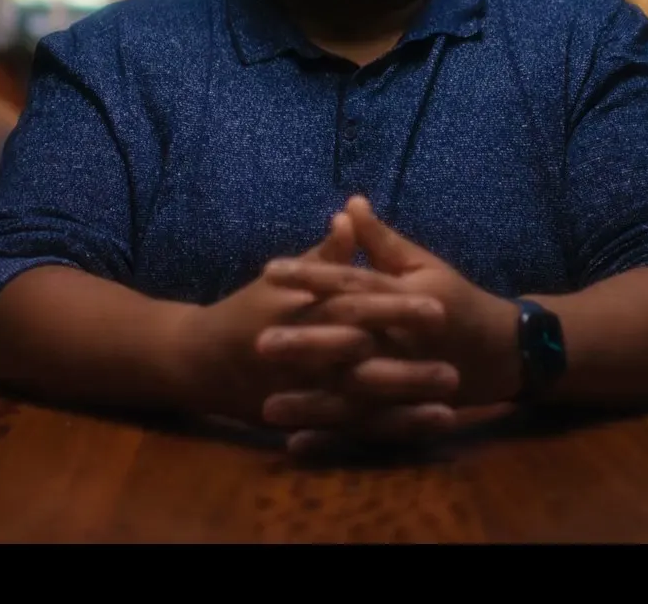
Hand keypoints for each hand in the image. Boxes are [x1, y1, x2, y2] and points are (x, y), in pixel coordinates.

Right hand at [175, 212, 447, 428]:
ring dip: (401, 406)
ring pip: (355, 402)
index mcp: (299, 309)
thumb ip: (324, 254)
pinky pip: (344, 430)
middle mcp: (298, 353)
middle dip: (405, 368)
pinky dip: (381, 432)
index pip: (354, 305)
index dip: (395, 310)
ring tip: (449, 408)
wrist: (194, 360)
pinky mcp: (297, 420)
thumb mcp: (284, 278)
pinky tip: (415, 433)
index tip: (439, 310)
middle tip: (453, 369)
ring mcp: (297, 391)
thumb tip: (352, 214)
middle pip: (358, 361)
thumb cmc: (247, 311)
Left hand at [258, 196, 522, 452]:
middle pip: (352, 343)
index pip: (354, 284)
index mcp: (409, 299)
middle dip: (307, 344)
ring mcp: (408, 383)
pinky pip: (367, 429)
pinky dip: (332, 439)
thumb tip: (348, 204)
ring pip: (357, 395)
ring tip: (266, 407)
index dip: (312, 276)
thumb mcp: (424, 265)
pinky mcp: (407, 412)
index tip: (269, 271)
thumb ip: (382, 240)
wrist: (505, 352)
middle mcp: (407, 342)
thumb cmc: (456, 300)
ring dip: (312, 404)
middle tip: (258, 343)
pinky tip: (295, 444)